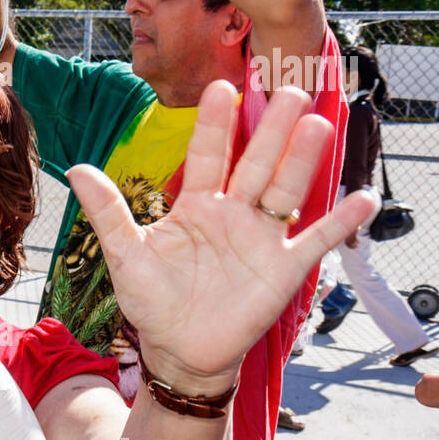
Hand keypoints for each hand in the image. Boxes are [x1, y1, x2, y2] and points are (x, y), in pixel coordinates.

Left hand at [68, 81, 378, 394]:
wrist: (180, 351)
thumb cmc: (152, 301)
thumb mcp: (126, 255)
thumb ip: (108, 213)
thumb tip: (75, 169)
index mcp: (196, 205)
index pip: (207, 155)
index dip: (213, 124)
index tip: (219, 88)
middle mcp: (233, 213)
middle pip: (255, 162)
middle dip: (269, 128)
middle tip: (286, 88)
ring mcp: (261, 238)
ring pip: (286, 190)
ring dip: (301, 159)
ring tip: (315, 124)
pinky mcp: (283, 269)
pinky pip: (315, 241)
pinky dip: (340, 223)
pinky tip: (363, 198)